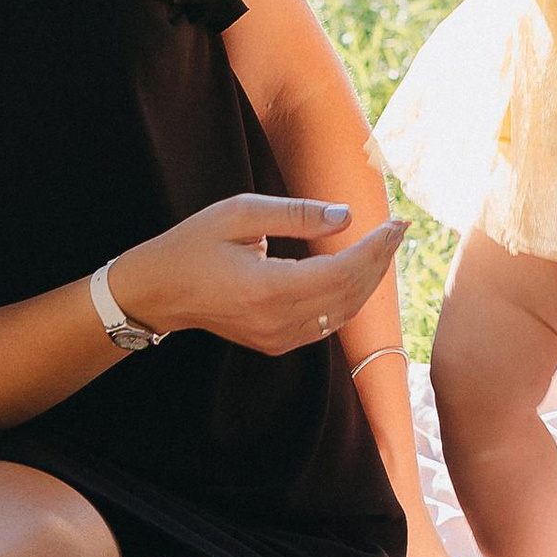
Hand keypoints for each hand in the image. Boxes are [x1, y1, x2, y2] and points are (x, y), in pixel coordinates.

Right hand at [105, 194, 406, 355]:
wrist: (158, 292)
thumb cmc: (194, 244)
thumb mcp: (239, 213)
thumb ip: (295, 214)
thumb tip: (345, 216)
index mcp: (268, 288)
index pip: (341, 272)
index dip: (374, 248)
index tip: (396, 224)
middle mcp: (277, 321)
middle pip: (349, 294)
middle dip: (379, 261)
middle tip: (399, 230)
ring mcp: (277, 338)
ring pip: (343, 313)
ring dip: (368, 281)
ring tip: (384, 248)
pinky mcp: (276, 343)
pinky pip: (326, 324)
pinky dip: (348, 299)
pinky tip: (357, 274)